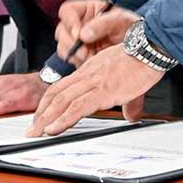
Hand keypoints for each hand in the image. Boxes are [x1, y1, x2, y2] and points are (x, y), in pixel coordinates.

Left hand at [26, 46, 162, 136]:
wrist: (151, 49)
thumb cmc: (142, 59)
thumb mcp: (130, 82)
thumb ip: (127, 101)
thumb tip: (129, 115)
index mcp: (90, 71)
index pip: (61, 87)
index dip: (48, 103)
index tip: (42, 117)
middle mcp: (87, 75)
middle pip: (55, 94)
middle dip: (41, 114)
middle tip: (32, 130)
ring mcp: (93, 82)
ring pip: (61, 101)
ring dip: (46, 119)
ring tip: (37, 133)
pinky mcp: (103, 91)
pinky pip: (77, 107)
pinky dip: (63, 119)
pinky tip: (54, 129)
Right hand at [55, 0, 138, 65]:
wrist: (142, 48)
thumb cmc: (134, 29)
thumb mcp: (122, 21)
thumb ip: (103, 24)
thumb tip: (83, 34)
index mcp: (89, 10)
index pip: (68, 11)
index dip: (69, 21)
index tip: (78, 33)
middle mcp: (81, 24)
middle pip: (62, 30)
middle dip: (70, 43)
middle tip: (84, 52)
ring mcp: (80, 41)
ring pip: (63, 46)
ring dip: (74, 54)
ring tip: (90, 58)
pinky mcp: (82, 55)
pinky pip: (72, 60)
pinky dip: (78, 63)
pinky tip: (91, 63)